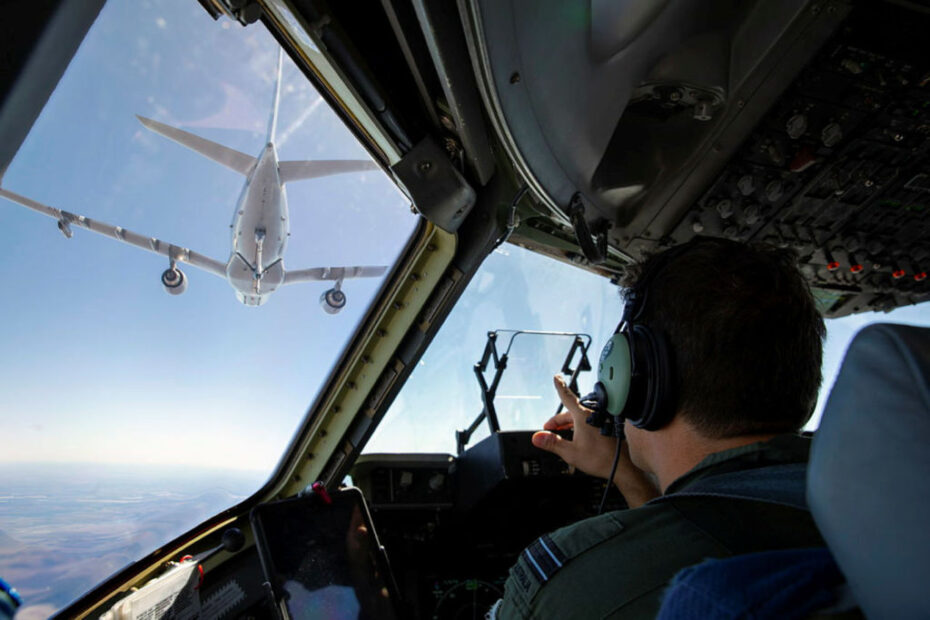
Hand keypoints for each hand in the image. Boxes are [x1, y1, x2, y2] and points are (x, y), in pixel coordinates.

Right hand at [532, 375, 659, 506]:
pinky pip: (586, 423)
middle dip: (557, 421)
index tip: (557, 377)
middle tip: (548, 431)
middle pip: (569, 412)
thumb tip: (537, 437)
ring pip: (577, 419)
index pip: (567, 397)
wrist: (621, 467)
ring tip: (560, 435)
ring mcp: (599, 421)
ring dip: (566, 425)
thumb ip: (552, 443)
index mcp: (583, 417)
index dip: (560, 387)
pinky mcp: (603, 428)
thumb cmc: (600, 459)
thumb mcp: (570, 452)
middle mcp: (591, 416)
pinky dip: (576, 428)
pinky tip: (575, 437)